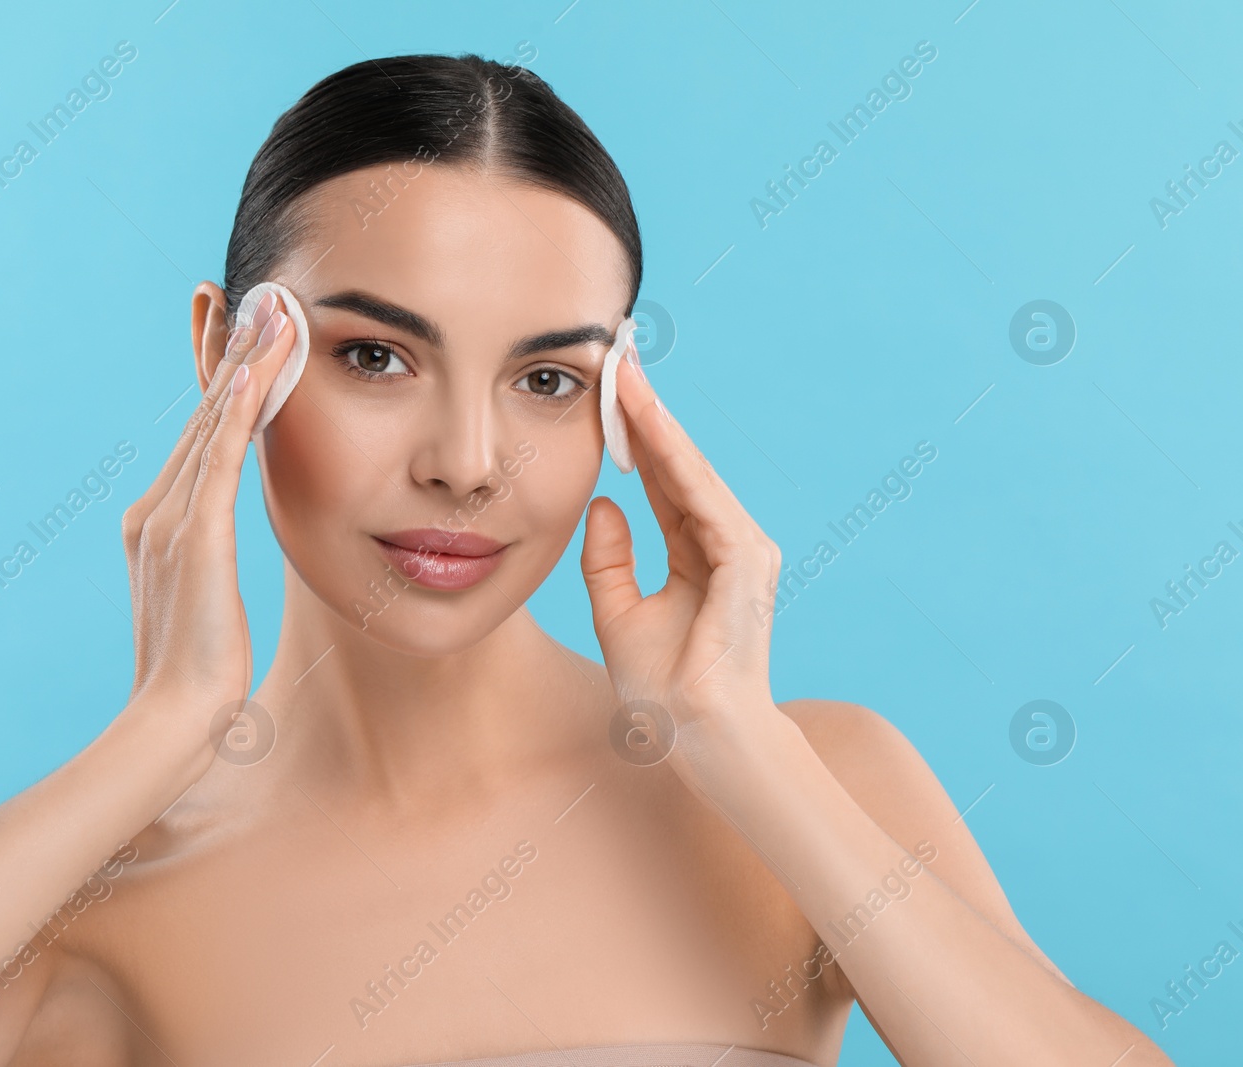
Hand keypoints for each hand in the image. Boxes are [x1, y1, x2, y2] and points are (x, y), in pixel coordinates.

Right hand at [119, 291, 296, 709]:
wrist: (172, 719)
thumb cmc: (196, 678)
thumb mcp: (204, 609)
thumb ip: (206, 572)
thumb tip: (217, 570)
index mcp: (159, 524)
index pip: (200, 438)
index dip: (218, 383)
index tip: (237, 336)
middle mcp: (157, 510)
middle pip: (201, 415)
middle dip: (226, 352)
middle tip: (250, 295)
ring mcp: (171, 519)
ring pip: (212, 424)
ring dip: (242, 365)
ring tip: (268, 311)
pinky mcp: (194, 536)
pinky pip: (220, 459)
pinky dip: (237, 411)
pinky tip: (256, 371)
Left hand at [579, 343, 783, 750]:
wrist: (701, 737)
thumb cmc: (666, 689)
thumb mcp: (618, 613)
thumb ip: (610, 559)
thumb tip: (603, 504)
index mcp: (698, 553)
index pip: (662, 481)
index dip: (634, 437)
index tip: (608, 391)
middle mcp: (726, 544)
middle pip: (678, 466)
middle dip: (646, 413)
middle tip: (616, 359)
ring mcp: (742, 550)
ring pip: (691, 472)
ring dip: (658, 422)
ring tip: (625, 375)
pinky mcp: (744, 561)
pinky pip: (703, 499)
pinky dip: (675, 460)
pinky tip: (648, 424)